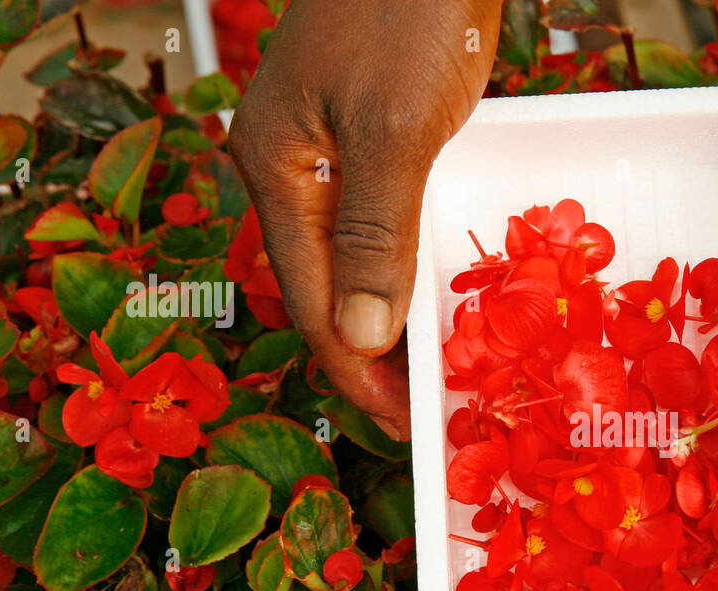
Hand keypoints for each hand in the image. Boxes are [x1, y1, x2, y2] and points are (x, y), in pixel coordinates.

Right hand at [228, 0, 500, 440]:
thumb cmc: (410, 10)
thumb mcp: (395, 129)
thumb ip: (375, 234)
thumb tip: (362, 334)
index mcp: (276, 171)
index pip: (310, 303)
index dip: (358, 371)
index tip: (404, 422)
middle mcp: (290, 171)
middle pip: (324, 291)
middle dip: (372, 357)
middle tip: (426, 408)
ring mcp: (327, 154)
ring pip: (353, 263)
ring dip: (391, 319)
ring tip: (436, 370)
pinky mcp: (367, 140)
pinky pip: (381, 226)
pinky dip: (408, 269)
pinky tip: (440, 296)